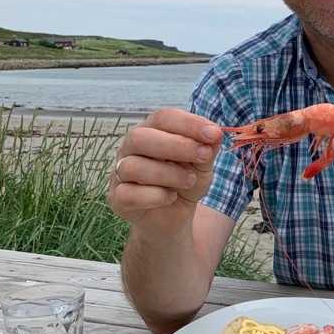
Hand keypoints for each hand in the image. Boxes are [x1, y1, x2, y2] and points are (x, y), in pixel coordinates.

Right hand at [108, 109, 221, 234]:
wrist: (175, 216)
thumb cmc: (186, 182)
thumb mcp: (203, 165)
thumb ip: (207, 148)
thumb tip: (215, 134)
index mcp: (151, 131)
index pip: (163, 118)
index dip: (188, 123)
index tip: (214, 134)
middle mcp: (130, 148)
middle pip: (140, 137)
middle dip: (176, 145)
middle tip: (204, 156)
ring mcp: (119, 173)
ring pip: (133, 166)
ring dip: (169, 173)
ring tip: (190, 181)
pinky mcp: (117, 198)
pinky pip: (128, 194)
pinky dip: (154, 196)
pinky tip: (171, 197)